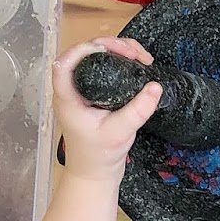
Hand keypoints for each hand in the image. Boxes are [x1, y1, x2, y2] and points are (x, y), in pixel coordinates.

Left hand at [53, 38, 161, 182]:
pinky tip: (137, 64)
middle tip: (134, 54)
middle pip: (85, 55)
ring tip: (140, 57)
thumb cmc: (99, 156)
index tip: (108, 51)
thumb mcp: (120, 132)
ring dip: (118, 51)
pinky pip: (105, 68)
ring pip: (97, 58)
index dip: (82, 50)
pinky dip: (121, 61)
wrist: (94, 174)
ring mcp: (83, 90)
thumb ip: (138, 110)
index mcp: (68, 98)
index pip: (64, 64)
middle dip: (110, 46)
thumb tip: (156, 86)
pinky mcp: (95, 92)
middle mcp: (73, 90)